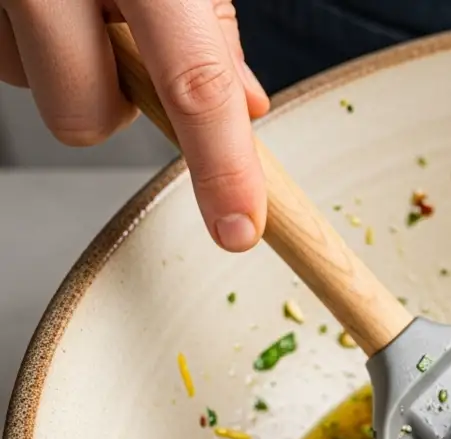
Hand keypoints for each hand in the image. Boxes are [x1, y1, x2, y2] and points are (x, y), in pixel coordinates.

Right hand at [0, 0, 268, 251]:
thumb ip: (211, 26)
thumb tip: (249, 106)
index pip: (194, 86)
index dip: (222, 167)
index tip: (239, 229)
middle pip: (86, 119)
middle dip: (113, 108)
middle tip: (125, 48)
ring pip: (35, 93)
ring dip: (67, 69)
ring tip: (81, 8)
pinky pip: (2, 62)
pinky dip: (29, 45)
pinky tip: (46, 6)